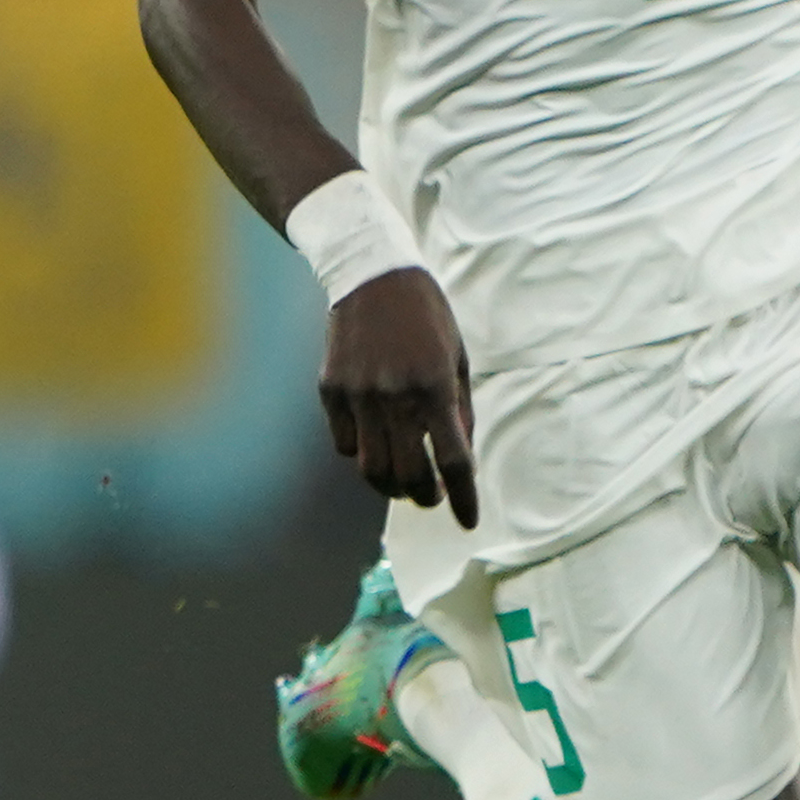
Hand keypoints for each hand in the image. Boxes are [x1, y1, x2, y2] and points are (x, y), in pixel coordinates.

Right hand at [318, 265, 473, 525]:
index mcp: (435, 387)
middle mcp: (395, 396)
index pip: (454, 461)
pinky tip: (373, 441)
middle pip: (410, 474)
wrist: (371, 276)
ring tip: (403, 481)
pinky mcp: (330, 389)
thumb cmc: (427, 317)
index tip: (468, 522)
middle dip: (425, 496)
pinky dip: (360, 452)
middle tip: (434, 496)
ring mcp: (358, 395)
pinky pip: (343, 442)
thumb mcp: (458, 359)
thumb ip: (459, 411)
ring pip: (371, 467)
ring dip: (390, 484)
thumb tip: (459, 458)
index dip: (464, 499)